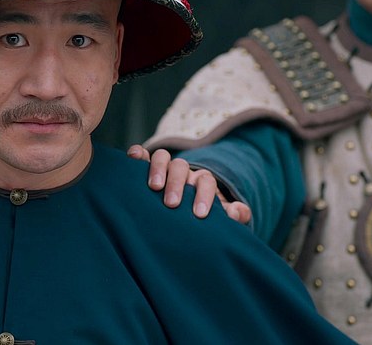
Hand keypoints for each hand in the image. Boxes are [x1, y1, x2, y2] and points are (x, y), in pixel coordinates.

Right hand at [127, 145, 251, 223]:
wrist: (182, 212)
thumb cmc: (198, 215)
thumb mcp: (217, 217)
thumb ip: (232, 214)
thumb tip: (238, 212)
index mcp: (201, 182)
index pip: (206, 181)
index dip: (204, 195)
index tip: (199, 214)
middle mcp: (182, 172)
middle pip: (182, 167)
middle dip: (177, 184)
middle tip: (172, 204)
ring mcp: (163, 168)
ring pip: (162, 158)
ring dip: (158, 169)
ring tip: (154, 187)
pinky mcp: (145, 167)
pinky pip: (141, 154)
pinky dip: (138, 154)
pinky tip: (134, 157)